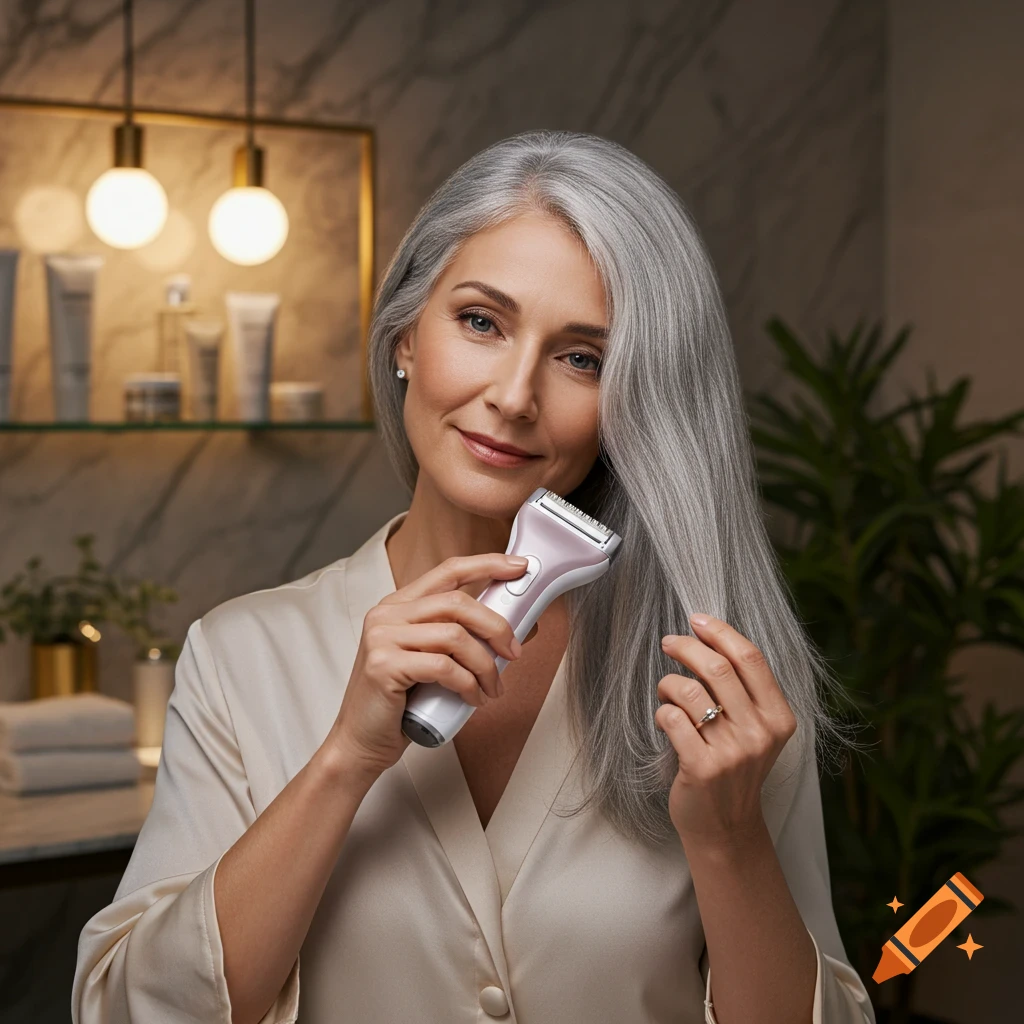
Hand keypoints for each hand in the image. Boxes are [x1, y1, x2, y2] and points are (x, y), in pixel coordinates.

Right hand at [322, 553, 527, 783]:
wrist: (361, 742)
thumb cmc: (400, 704)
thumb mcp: (431, 661)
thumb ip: (460, 639)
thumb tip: (516, 629)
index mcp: (398, 605)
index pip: (448, 571)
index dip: (487, 564)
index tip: (519, 568)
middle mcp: (387, 614)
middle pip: (457, 602)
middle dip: (495, 626)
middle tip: (513, 652)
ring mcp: (382, 638)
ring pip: (454, 636)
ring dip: (485, 665)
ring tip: (493, 687)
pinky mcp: (383, 665)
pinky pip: (443, 667)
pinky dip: (468, 684)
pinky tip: (473, 699)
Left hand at [655, 613, 796, 849]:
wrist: (725, 827)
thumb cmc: (733, 769)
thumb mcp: (755, 731)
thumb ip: (744, 692)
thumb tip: (710, 637)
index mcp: (779, 718)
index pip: (751, 658)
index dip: (721, 632)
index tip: (697, 619)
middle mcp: (760, 733)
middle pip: (718, 668)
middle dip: (687, 646)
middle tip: (669, 642)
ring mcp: (732, 752)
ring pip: (689, 690)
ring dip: (669, 682)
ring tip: (666, 692)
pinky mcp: (702, 768)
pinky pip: (672, 718)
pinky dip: (661, 711)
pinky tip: (664, 720)